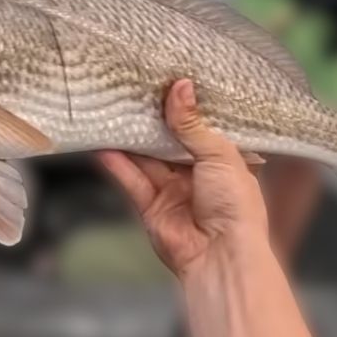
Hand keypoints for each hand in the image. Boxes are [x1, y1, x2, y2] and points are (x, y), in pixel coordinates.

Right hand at [98, 79, 268, 278]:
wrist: (220, 256)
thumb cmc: (234, 205)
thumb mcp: (219, 155)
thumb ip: (192, 124)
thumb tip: (180, 87)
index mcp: (222, 159)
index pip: (200, 127)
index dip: (184, 107)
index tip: (165, 81)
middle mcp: (196, 173)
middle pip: (168, 141)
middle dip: (151, 120)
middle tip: (132, 91)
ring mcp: (172, 190)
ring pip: (146, 159)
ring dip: (129, 139)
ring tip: (110, 111)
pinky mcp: (150, 206)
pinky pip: (132, 180)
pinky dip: (117, 164)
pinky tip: (102, 145)